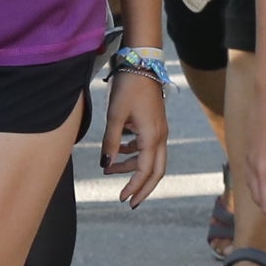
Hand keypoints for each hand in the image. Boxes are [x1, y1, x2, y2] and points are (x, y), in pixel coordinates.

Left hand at [100, 68, 169, 203]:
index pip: (145, 170)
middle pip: (156, 171)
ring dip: (132, 168)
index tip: (122, 199)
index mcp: (152, 137)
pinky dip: (133, 153)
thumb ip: (111, 141)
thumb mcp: (115, 115)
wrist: (141, 64)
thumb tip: (106, 164)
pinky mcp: (154, 124)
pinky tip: (117, 151)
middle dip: (143, 187)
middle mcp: (160, 136)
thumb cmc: (129, 88)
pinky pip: (146, 146)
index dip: (135, 186)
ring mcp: (159, 130)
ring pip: (150, 158)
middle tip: (129, 201)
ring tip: (110, 171)